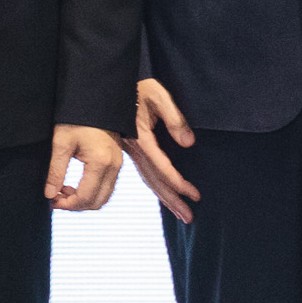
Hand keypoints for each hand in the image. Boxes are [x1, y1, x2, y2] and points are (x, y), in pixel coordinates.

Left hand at [43, 124, 123, 211]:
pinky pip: (107, 187)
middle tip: (56, 198)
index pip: (86, 197)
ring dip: (84, 200)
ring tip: (63, 190)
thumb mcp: (60, 143)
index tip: (51, 201)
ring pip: (104, 197)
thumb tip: (49, 195)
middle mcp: (114, 167)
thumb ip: (55, 171)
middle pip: (98, 202)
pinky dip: (91, 192)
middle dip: (76, 205)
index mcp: (100, 162)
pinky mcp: (117, 162)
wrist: (93, 101)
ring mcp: (118, 165)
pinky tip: (74, 184)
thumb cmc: (75, 119)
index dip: (67, 205)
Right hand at [130, 78, 197, 221]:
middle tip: (189, 217)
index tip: (194, 195)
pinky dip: (155, 186)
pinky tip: (163, 194)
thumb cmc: (134, 86)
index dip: (178, 181)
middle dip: (172, 199)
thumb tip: (188, 143)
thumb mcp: (156, 94)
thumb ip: (174, 117)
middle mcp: (132, 148)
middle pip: (154, 179)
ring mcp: (128, 150)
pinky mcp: (129, 148)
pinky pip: (143, 172)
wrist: (107, 84)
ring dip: (165, 198)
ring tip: (181, 213)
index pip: (160, 166)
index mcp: (139, 137)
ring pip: (148, 178)